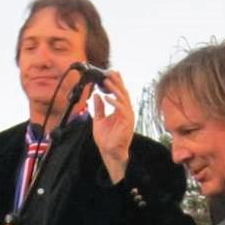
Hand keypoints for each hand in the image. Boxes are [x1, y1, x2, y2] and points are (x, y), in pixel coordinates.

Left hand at [91, 70, 133, 184]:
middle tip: (110, 72)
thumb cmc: (106, 139)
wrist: (110, 152)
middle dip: (117, 82)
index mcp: (120, 110)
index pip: (119, 93)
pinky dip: (115, 102)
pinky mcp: (127, 122)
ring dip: (115, 89)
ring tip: (107, 81)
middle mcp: (126, 111)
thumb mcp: (99, 120)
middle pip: (123, 93)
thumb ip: (99, 108)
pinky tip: (107, 97)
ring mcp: (128, 116)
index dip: (116, 82)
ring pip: (123, 99)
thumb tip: (96, 96)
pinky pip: (122, 109)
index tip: (110, 73)